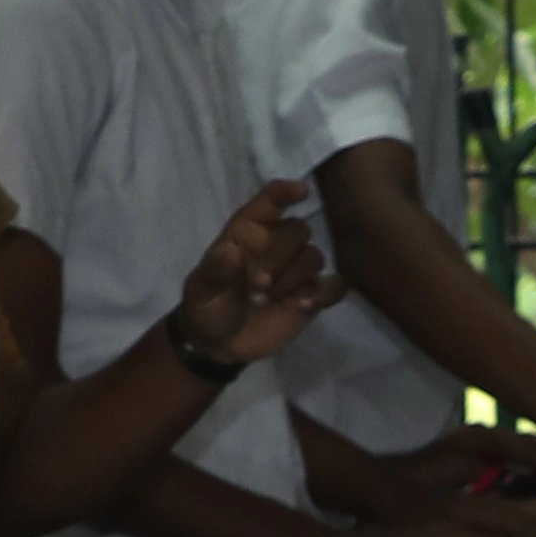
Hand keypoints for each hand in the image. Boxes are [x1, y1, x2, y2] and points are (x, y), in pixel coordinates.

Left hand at [175, 184, 340, 367]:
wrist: (219, 345)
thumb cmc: (207, 306)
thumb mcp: (201, 289)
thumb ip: (215, 269)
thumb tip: (230, 251)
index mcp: (248, 233)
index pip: (270, 202)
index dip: (285, 192)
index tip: (301, 191)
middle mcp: (276, 246)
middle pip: (298, 231)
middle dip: (282, 256)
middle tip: (259, 285)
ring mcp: (296, 272)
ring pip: (315, 257)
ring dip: (295, 278)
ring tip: (270, 300)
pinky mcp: (312, 297)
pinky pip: (334, 286)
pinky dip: (325, 292)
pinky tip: (304, 305)